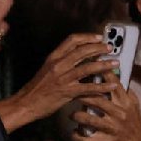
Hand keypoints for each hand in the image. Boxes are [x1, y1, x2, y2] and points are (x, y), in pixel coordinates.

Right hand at [0, 34, 117, 132]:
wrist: (25, 104)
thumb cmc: (36, 89)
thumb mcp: (47, 71)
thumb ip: (62, 65)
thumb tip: (80, 62)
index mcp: (53, 58)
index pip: (72, 40)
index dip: (88, 37)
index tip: (99, 38)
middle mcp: (58, 65)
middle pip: (82, 50)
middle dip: (99, 48)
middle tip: (110, 49)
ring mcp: (63, 78)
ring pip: (88, 67)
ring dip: (104, 65)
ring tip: (115, 64)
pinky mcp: (67, 91)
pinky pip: (88, 87)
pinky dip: (102, 86)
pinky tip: (111, 86)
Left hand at [72, 71, 140, 140]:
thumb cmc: (131, 121)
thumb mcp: (132, 104)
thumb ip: (122, 91)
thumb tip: (109, 74)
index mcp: (125, 101)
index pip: (112, 83)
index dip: (99, 74)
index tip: (86, 68)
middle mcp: (119, 113)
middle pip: (96, 100)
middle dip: (81, 95)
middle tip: (71, 94)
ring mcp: (112, 127)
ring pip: (89, 119)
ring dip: (77, 116)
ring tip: (72, 115)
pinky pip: (86, 140)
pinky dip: (77, 137)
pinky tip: (74, 133)